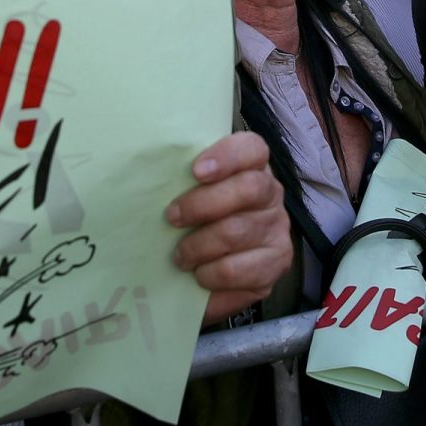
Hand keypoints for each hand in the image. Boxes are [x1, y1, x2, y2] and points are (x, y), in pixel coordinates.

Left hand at [166, 132, 292, 324]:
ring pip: (235, 233)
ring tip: (180, 257)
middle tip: (172, 218)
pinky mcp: (276, 265)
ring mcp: (277, 229)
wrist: (229, 262)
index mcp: (254, 166)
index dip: (227, 156)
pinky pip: (237, 272)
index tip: (196, 171)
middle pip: (247, 189)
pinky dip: (210, 276)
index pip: (252, 148)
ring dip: (198, 247)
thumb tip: (148, 177)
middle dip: (201, 205)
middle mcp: (272, 194)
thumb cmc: (204, 217)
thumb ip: (184, 179)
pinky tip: (200, 275)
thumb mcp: (196, 191)